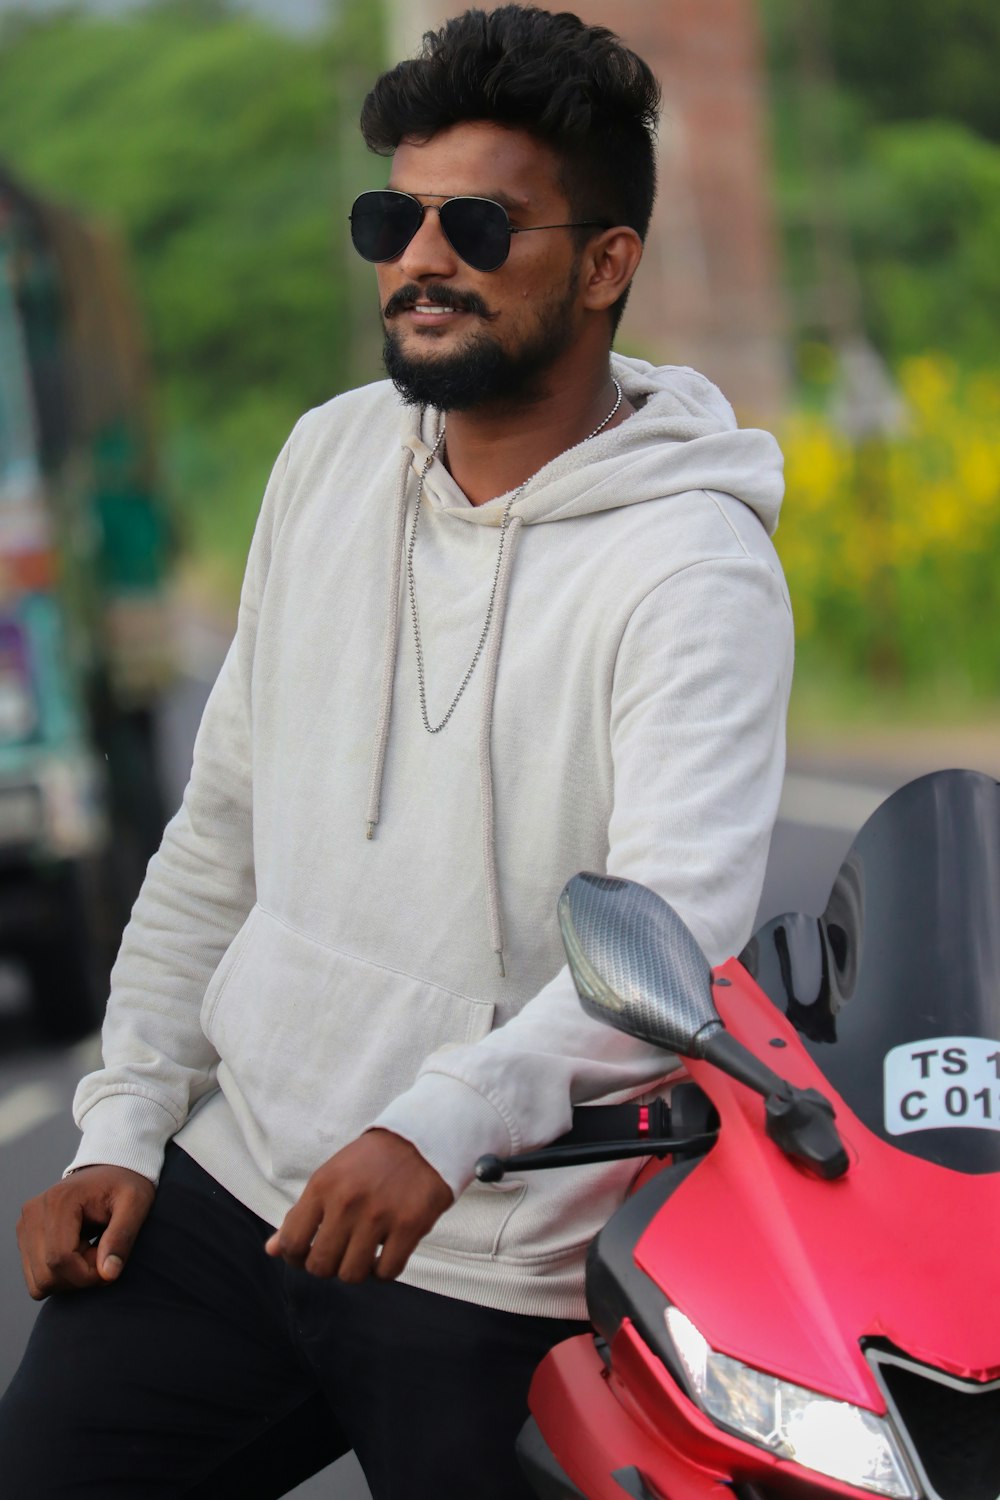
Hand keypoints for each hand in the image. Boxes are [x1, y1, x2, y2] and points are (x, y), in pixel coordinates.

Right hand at [17, 1165, 155, 1299]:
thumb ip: (122, 1237)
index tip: (111, 1264)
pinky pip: (36, 1278)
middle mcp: (33, 1213)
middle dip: (80, 1277)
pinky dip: (59, 1275)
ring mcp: (25, 1226)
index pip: (60, 1260)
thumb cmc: (125, 1185)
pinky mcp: (25, 1237)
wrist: (110, 1171)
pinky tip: (78, 1252)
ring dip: (69, 1278)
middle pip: (47, 1275)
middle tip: (103, 1254)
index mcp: (58, 1201)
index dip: (88, 1274)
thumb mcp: (135, 1204)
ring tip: (91, 1250)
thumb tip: (108, 1274)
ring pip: (39, 1282)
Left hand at [265, 1129, 452, 1282]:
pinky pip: (387, 1272)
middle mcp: (347, 1202)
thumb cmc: (370, 1161)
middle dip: (327, 1266)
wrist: (421, 1137)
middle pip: (320, 1265)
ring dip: (356, 1270)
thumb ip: (301, 1215)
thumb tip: (271, 1250)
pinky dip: (383, 1271)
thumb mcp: (330, 1178)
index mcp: (322, 1186)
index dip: (296, 1258)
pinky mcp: (409, 1225)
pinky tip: (385, 1254)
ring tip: (363, 1253)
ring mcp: (379, 1215)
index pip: (292, 1243)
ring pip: (352, 1274)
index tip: (309, 1253)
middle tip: (340, 1253)